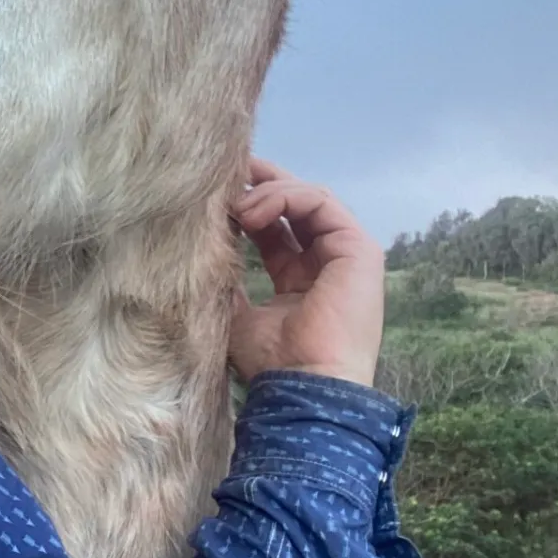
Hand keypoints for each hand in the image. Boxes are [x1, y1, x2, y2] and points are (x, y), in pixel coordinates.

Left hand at [228, 157, 383, 388]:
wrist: (304, 385)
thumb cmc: (271, 362)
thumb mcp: (235, 315)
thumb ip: (225, 282)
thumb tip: (198, 252)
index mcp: (298, 282)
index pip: (273, 230)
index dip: (246, 207)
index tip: (213, 195)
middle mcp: (324, 264)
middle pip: (293, 207)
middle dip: (259, 184)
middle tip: (226, 172)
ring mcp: (346, 255)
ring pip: (307, 199)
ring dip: (266, 193)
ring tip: (235, 207)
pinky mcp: (359, 248)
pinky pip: (320, 202)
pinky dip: (285, 197)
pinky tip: (253, 211)